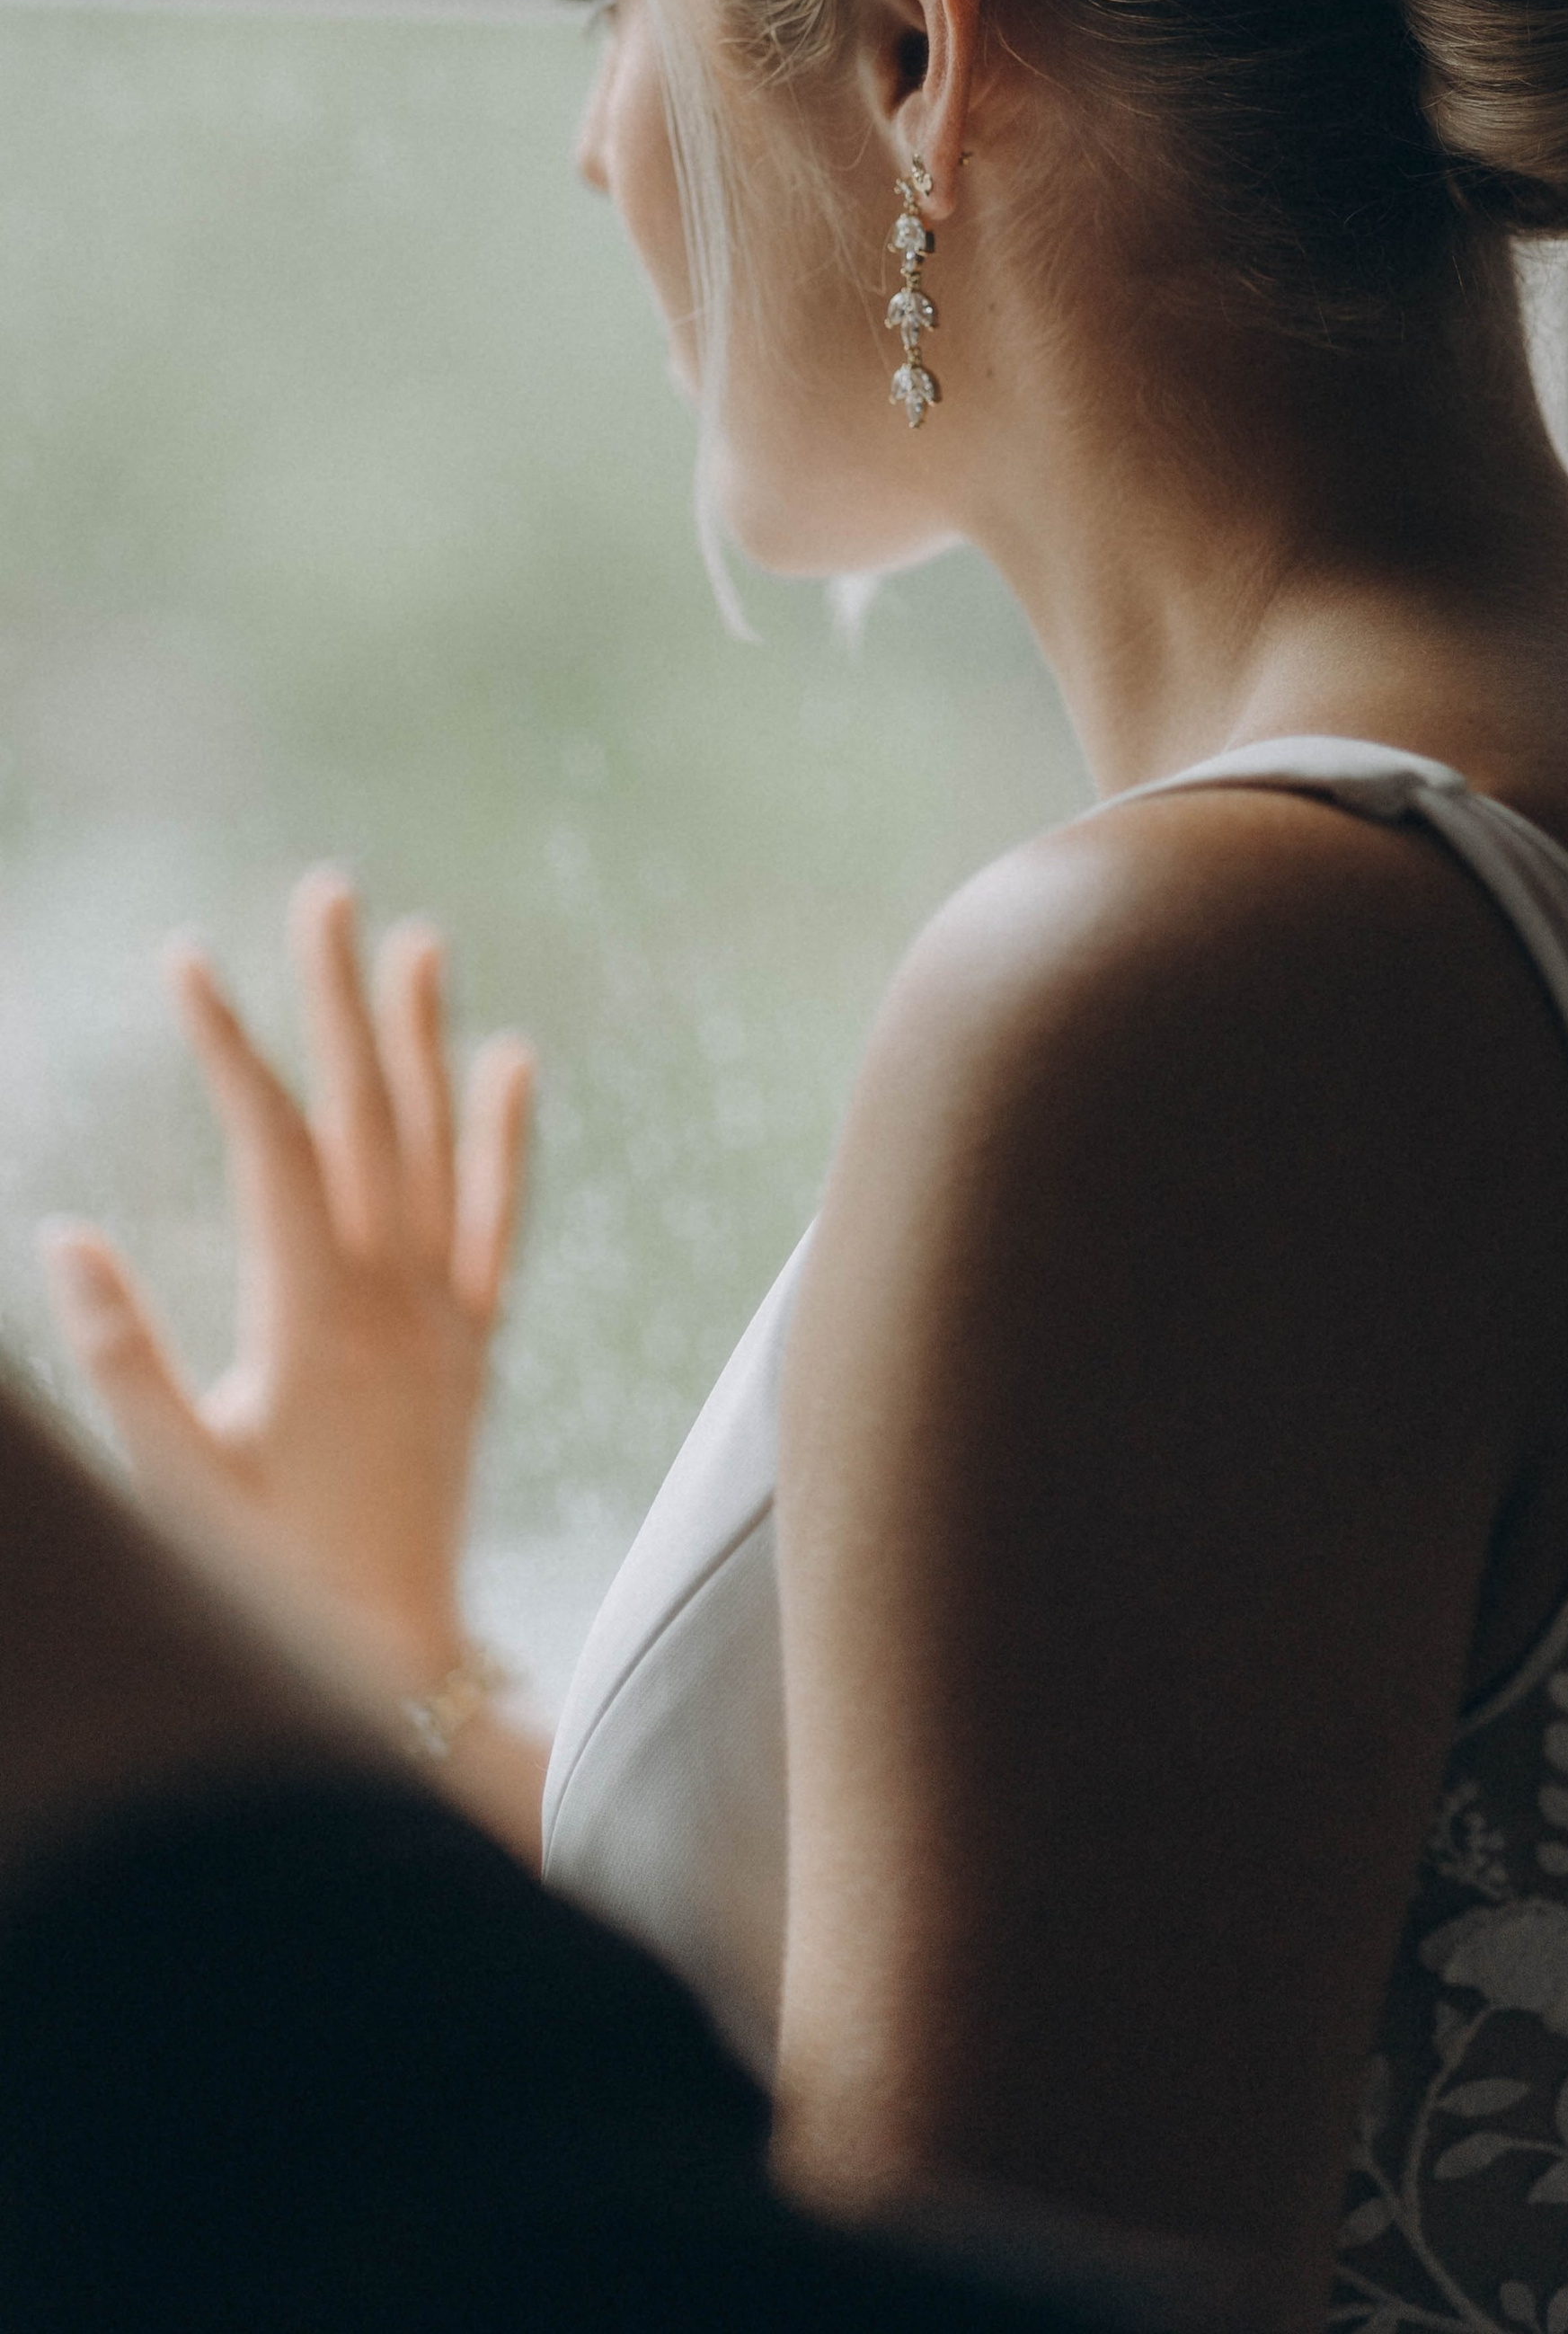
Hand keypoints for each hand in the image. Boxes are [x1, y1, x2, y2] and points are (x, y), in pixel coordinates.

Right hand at [40, 870, 533, 1698]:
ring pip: (437, 1146)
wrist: (395, 1664)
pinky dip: (507, 1137)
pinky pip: (500, 1218)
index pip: (270, 1144)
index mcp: (314, 1317)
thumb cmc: (268, 1585)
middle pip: (365, 1114)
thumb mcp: (176, 1481)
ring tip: (418, 940)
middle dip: (339, 997)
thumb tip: (68, 1235)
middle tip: (326, 891)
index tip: (182, 960)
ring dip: (423, 1039)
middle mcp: (395, 1295)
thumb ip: (124, 1361)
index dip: (229, 1046)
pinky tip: (513, 1063)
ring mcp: (445, 1313)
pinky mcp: (474, 1342)